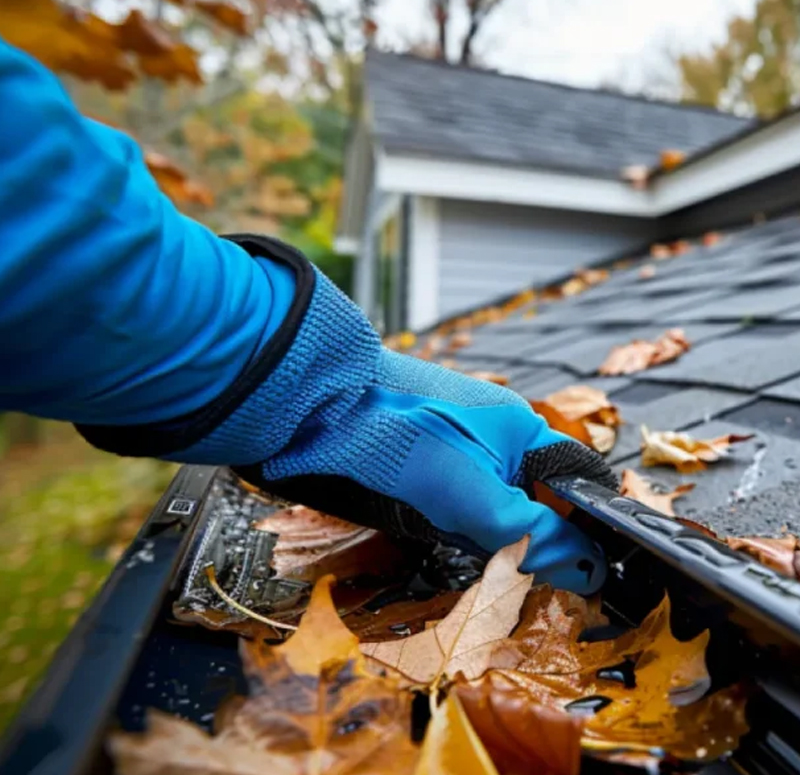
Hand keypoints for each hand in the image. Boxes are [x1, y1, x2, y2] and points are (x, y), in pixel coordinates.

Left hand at [80, 236, 615, 593]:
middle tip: (502, 565)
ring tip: (448, 538)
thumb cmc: (393, 438)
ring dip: (478, 533)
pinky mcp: (418, 456)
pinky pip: (449, 499)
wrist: (305, 406)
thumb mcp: (471, 495)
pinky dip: (443, 522)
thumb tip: (591, 570)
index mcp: (520, 428)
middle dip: (524, 538)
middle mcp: (492, 432)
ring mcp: (452, 443)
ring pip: (488, 504)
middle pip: (533, 499)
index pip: (577, 482)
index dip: (585, 529)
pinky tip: (420, 525)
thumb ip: (532, 533)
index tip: (582, 575)